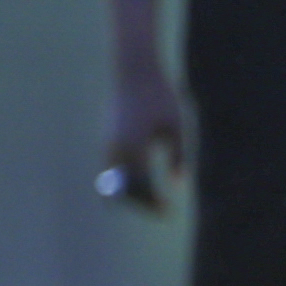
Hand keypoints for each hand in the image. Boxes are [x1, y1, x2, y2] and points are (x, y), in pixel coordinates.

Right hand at [99, 63, 186, 212]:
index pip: (141, 188)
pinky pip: (111, 172)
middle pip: (123, 192)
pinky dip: (124, 183)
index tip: (169, 213)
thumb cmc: (159, 96)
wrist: (133, 72)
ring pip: (113, 184)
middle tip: (161, 211)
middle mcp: (116, 150)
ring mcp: (108, 146)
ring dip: (130, 195)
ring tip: (152, 201)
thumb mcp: (176, 126)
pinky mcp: (107, 142)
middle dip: (141, 204)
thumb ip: (178, 156)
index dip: (154, 204)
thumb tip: (178, 183)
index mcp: (134, 147)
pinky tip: (141, 183)